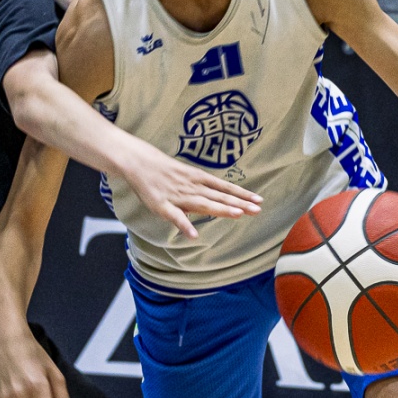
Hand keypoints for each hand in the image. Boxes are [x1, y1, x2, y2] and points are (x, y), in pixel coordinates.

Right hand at [111, 136, 261, 239]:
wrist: (138, 161)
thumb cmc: (163, 169)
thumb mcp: (186, 175)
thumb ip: (201, 187)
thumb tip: (216, 197)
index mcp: (198, 179)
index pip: (224, 187)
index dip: (241, 194)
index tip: (259, 200)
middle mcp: (192, 187)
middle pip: (219, 196)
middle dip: (238, 203)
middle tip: (257, 209)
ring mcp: (178, 196)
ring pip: (203, 204)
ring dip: (220, 209)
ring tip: (238, 215)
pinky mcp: (162, 205)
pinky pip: (175, 217)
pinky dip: (184, 225)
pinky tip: (194, 235)